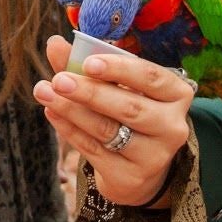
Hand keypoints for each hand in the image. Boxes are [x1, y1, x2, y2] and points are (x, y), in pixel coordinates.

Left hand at [33, 35, 196, 206]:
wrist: (138, 166)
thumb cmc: (127, 111)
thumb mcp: (116, 85)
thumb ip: (86, 64)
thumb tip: (54, 44)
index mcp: (176, 94)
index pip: (151, 77)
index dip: (120, 69)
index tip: (88, 62)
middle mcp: (172, 126)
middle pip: (129, 107)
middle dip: (90, 92)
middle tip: (59, 80)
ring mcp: (154, 155)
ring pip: (108, 129)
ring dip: (72, 110)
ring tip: (44, 92)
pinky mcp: (132, 177)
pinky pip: (94, 150)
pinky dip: (69, 129)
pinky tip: (52, 112)